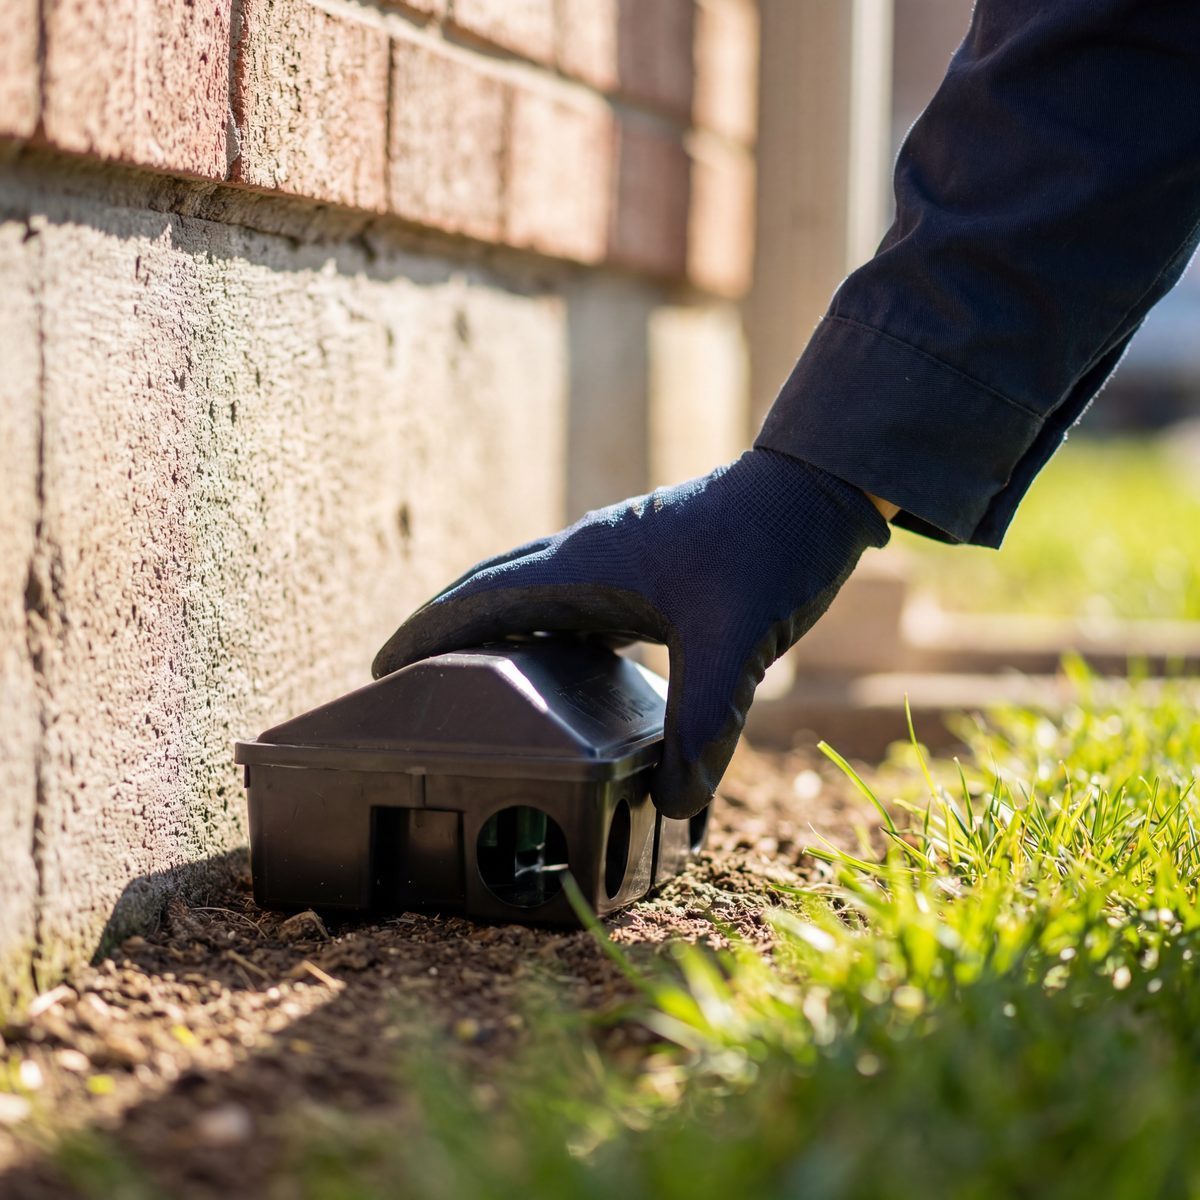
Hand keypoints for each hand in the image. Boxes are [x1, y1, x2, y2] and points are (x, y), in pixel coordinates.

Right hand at [373, 449, 889, 818]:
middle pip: (489, 591)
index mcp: (583, 565)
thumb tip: (671, 804)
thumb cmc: (770, 545)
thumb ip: (703, 726)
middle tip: (408, 683)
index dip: (425, 636)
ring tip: (471, 684)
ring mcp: (614, 558)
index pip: (478, 600)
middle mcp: (586, 556)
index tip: (379, 672)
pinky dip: (548, 636)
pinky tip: (563, 673)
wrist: (815, 488)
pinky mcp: (645, 567)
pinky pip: (573, 604)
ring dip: (492, 632)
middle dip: (442, 634)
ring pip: (528, 593)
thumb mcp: (736, 642)